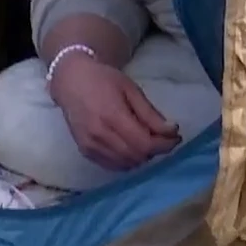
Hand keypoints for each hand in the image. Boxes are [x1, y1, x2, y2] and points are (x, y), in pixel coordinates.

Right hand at [46, 54, 180, 170]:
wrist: (70, 81)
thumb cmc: (103, 80)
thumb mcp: (131, 90)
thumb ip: (150, 114)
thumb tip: (172, 131)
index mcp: (112, 116)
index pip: (145, 144)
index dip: (164, 144)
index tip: (175, 137)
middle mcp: (99, 134)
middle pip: (137, 156)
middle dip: (155, 150)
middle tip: (163, 138)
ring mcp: (90, 145)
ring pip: (126, 164)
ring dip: (141, 157)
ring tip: (147, 141)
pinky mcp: (85, 151)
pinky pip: (112, 165)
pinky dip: (126, 161)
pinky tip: (131, 147)